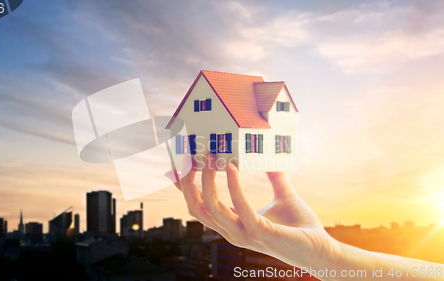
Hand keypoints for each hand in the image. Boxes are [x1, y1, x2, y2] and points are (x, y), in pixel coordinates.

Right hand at [165, 153, 340, 269]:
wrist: (322, 250)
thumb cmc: (301, 226)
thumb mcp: (284, 195)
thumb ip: (275, 177)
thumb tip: (272, 158)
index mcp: (233, 223)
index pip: (200, 205)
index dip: (185, 186)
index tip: (177, 165)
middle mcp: (232, 231)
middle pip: (197, 207)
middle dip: (188, 183)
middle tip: (189, 157)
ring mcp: (244, 234)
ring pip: (211, 208)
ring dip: (207, 181)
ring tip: (211, 156)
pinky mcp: (260, 233)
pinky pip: (240, 207)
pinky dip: (233, 186)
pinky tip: (232, 167)